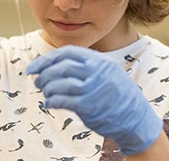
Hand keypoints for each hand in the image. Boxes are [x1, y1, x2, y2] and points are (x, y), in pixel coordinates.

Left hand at [26, 45, 162, 155]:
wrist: (135, 117)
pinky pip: (62, 101)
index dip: (46, 60)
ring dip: (47, 89)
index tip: (33, 68)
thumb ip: (87, 66)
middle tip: (38, 82)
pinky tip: (50, 103)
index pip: (67, 52)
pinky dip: (52, 101)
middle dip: (44, 74)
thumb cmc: (117, 95)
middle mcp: (97, 71)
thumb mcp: (108, 72)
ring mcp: (93, 88)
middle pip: (61, 67)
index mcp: (101, 61)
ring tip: (47, 93)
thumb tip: (54, 65)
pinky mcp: (88, 106)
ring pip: (59, 84)